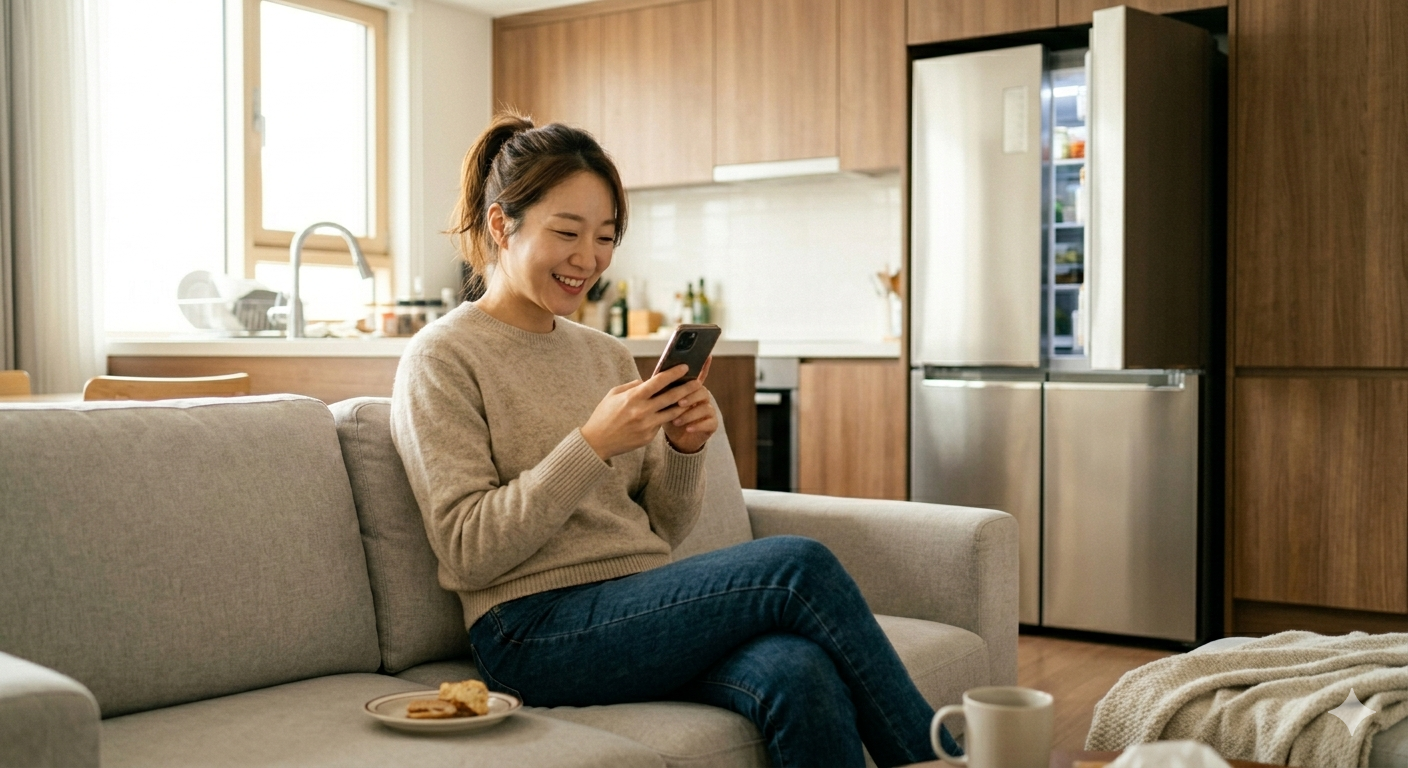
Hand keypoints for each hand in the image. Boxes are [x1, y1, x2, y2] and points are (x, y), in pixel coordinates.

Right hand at [581, 363, 705, 460]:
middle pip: (671, 397)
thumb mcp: (613, 395)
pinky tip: (673, 413)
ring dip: (683, 405)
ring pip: (672, 413)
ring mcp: (647, 426)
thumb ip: (632, 386)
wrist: (596, 443)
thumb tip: (647, 382)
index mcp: (633, 397)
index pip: (658, 382)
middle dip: (687, 388)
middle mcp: (642, 411)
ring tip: (691, 398)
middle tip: (697, 382)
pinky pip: (661, 425)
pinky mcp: (648, 437)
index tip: (685, 367)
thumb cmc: (603, 415)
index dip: (673, 373)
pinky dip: (666, 418)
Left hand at [663, 357, 715, 453]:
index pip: (698, 375)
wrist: (676, 440)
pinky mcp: (712, 424)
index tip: (707, 356)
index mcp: (690, 390)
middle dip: (689, 395)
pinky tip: (688, 428)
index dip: (704, 366)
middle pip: (700, 390)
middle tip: (678, 402)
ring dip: (690, 413)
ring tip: (676, 420)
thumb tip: (645, 380)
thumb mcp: (661, 403)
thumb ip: (659, 391)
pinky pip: (709, 422)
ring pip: (705, 407)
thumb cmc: (668, 418)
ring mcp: (708, 411)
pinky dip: (697, 425)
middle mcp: (702, 398)